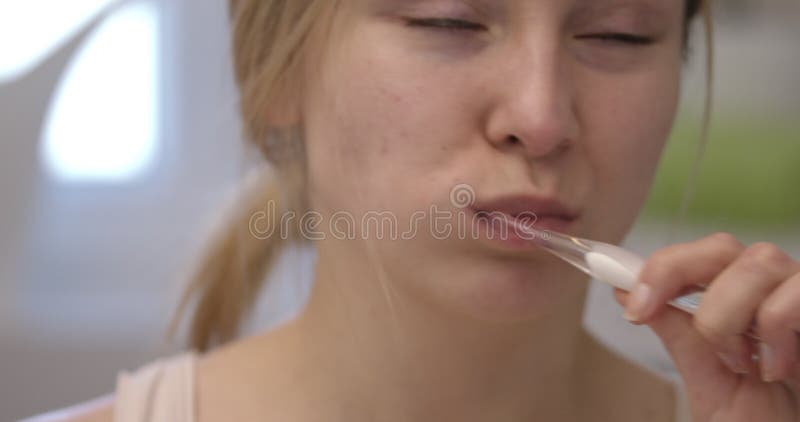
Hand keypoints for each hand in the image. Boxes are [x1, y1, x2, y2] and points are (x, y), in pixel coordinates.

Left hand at [613, 232, 799, 420]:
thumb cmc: (760, 419)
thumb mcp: (707, 378)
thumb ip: (677, 332)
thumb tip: (625, 290)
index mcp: (738, 298)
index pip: (695, 256)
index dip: (659, 269)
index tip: (631, 303)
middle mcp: (770, 289)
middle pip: (721, 246)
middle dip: (675, 275)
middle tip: (647, 313)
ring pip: (757, 263)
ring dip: (727, 314)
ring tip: (738, 362)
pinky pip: (797, 293)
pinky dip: (775, 327)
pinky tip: (775, 367)